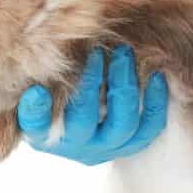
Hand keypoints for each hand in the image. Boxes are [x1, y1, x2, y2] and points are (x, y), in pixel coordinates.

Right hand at [16, 45, 168, 164]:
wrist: (81, 113)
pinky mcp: (131, 145)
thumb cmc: (55, 88)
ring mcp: (104, 148)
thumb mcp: (42, 80)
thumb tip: (48, 44)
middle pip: (83, 121)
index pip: (35, 124)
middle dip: (91, 82)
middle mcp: (73, 146)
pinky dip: (156, 102)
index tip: (37, 92)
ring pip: (121, 126)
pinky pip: (149, 129)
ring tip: (124, 53)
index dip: (36, 110)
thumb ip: (44, 70)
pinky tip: (156, 74)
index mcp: (41, 133)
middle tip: (96, 51)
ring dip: (125, 86)